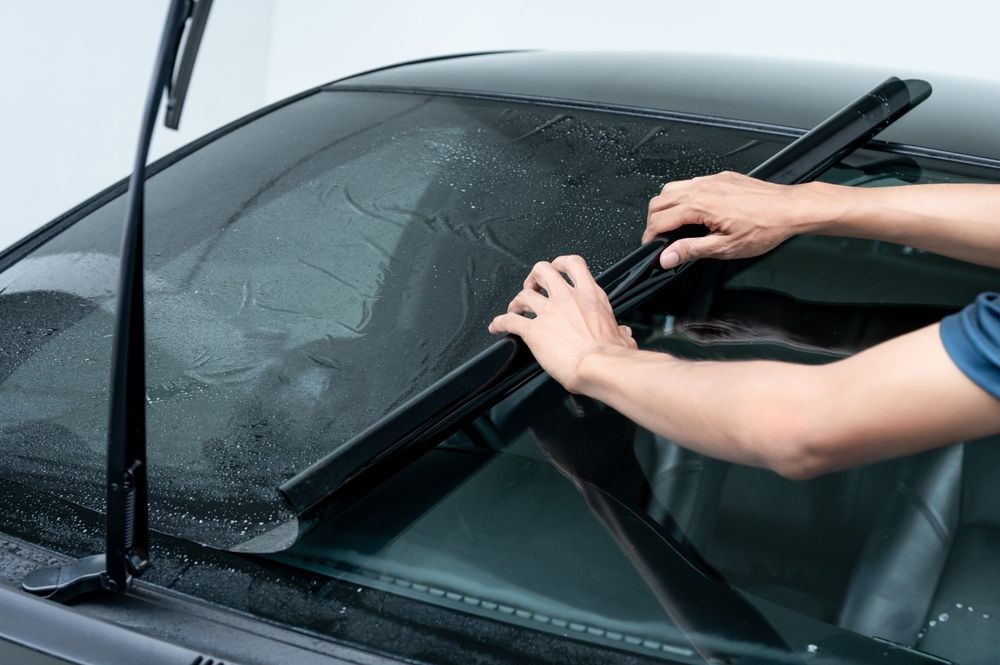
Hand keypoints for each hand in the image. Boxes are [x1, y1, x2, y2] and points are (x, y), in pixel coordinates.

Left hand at [488, 255, 636, 391]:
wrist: (600, 366)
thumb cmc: (613, 355)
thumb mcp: (624, 338)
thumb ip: (621, 333)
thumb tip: (625, 335)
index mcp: (591, 296)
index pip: (574, 265)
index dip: (561, 264)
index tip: (557, 269)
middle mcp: (568, 298)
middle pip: (543, 270)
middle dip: (535, 276)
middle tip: (533, 286)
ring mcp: (549, 312)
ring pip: (524, 294)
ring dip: (517, 301)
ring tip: (515, 309)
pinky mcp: (533, 330)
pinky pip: (509, 321)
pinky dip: (499, 323)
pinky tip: (496, 327)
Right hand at [644, 171, 818, 267]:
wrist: (791, 209)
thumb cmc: (765, 227)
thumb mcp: (725, 247)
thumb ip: (691, 250)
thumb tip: (667, 257)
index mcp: (700, 205)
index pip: (660, 220)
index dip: (649, 237)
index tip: (651, 248)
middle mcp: (703, 187)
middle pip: (659, 201)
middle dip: (652, 221)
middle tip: (658, 239)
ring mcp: (712, 180)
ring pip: (672, 188)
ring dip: (665, 207)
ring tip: (671, 225)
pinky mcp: (722, 177)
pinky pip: (691, 183)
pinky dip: (681, 197)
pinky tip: (692, 211)